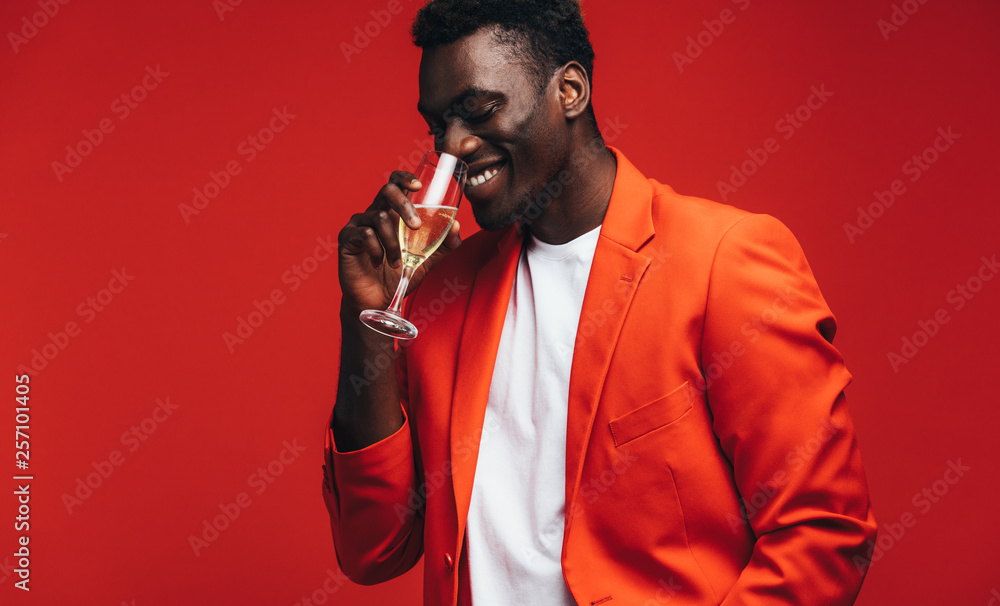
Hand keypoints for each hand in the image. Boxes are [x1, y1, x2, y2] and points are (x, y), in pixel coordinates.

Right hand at [338, 171, 461, 314]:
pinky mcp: (347, 238)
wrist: (377, 300)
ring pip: (380, 218)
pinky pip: (365, 234)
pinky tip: (379, 264)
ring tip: (397, 263)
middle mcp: (374, 212)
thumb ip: (443, 243)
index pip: (396, 183)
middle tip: (417, 226)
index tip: (418, 186)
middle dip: (404, 205)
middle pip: (387, 190)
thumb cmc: (399, 275)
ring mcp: (358, 224)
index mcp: (392, 213)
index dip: (405, 178)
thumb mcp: (427, 259)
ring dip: (394, 244)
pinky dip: (377, 251)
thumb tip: (457, 225)